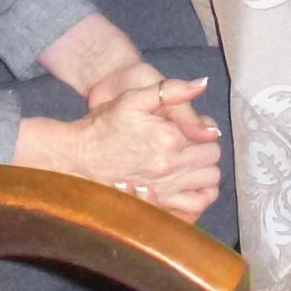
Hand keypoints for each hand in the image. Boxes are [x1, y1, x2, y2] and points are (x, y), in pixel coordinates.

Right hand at [61, 84, 222, 221]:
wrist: (78, 155)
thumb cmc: (105, 124)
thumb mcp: (136, 97)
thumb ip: (172, 90)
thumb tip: (202, 84)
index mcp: (169, 137)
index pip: (210, 137)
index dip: (204, 132)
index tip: (189, 130)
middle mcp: (170, 165)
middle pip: (213, 160)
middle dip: (207, 151)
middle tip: (191, 147)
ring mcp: (164, 187)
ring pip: (209, 183)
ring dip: (206, 173)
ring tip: (192, 166)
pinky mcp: (157, 203)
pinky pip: (194, 206)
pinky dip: (200, 197)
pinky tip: (192, 187)